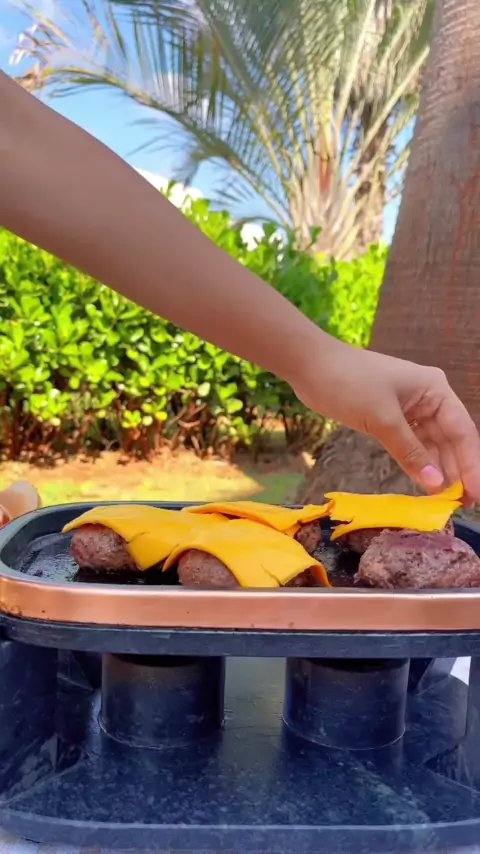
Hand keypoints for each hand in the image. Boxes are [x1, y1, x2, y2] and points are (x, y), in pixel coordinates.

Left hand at [295, 341, 479, 503]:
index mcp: (435, 390)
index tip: (475, 495)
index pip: (463, 432)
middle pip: (451, 440)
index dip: (471, 465)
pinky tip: (424, 483)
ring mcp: (411, 408)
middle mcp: (430, 398)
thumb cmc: (349, 383)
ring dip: (438, 470)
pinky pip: (413, 444)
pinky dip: (418, 462)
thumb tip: (436, 484)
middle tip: (461, 506)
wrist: (311, 366)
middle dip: (457, 471)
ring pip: (433, 444)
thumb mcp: (382, 420)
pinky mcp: (393, 417)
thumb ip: (410, 453)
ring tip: (446, 501)